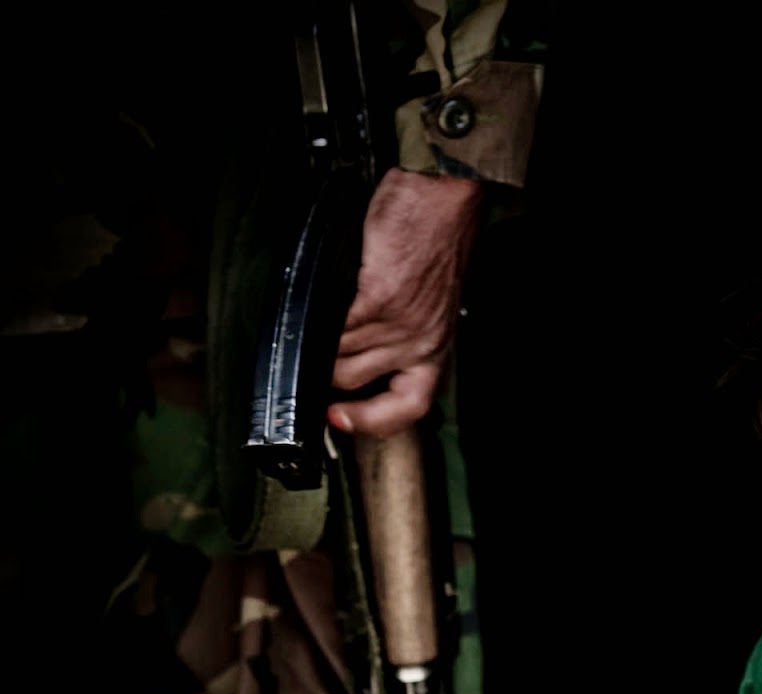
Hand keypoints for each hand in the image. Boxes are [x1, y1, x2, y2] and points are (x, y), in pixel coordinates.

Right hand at [327, 167, 483, 437]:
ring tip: (312, 323)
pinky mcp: (380, 297)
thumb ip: (403, 333)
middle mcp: (421, 342)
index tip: (339, 419)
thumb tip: (359, 353)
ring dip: (317, 341)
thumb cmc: (434, 239)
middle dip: (324, 371)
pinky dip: (316, 320)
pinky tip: (311, 306)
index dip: (369, 421)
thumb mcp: (430, 301)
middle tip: (311, 355)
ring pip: (338, 354)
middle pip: (353, 380)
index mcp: (437, 346)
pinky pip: (334, 325)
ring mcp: (401, 323)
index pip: (408, 407)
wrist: (444, 196)